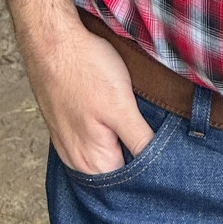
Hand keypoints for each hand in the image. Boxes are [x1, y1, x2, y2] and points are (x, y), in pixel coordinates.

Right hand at [26, 21, 155, 173]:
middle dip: (137, 161)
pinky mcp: (64, 125)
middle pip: (115, 173)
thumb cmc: (85, 68)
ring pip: (103, 157)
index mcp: (93, 162)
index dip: (152, 174)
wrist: (51, 39)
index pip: (130, 184)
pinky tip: (115, 123)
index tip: (171, 160)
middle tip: (160, 142)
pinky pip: (90, 143)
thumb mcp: (122, 106)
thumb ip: (140, 141)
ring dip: (121, 149)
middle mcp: (76, 160)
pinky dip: (106, 138)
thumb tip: (160, 170)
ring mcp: (67, 143)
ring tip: (140, 129)